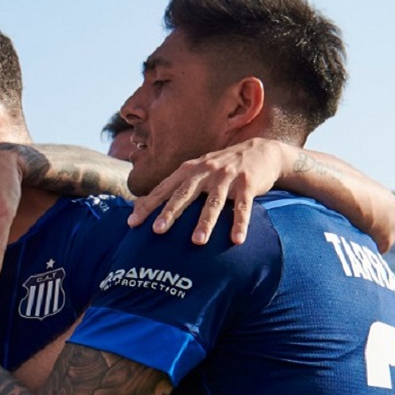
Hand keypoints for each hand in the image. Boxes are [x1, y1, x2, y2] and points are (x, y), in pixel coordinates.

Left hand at [126, 137, 294, 245]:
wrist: (262, 152)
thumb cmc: (222, 168)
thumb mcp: (198, 171)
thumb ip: (176, 186)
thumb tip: (143, 205)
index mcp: (190, 170)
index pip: (164, 189)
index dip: (148, 205)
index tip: (132, 223)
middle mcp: (206, 171)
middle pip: (184, 194)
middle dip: (170, 212)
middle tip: (157, 231)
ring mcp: (227, 177)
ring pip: (213, 203)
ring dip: (205, 222)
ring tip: (197, 242)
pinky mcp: (248, 184)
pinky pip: (243, 207)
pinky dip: (240, 224)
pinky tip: (237, 240)